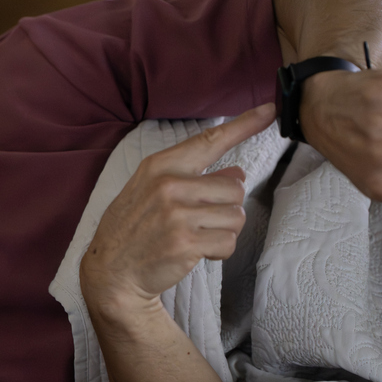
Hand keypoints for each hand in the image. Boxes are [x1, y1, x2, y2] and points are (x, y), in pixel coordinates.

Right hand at [80, 104, 276, 314]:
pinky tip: (199, 252)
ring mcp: (177, 215)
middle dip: (227, 207)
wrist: (112, 271)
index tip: (268, 110)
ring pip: (236, 216)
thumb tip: (237, 172)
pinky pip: (228, 242)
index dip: (243, 125)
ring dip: (224, 231)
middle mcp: (169, 186)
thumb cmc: (133, 228)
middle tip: (203, 220)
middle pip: (234, 187)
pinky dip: (220, 251)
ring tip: (198, 236)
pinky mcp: (186, 243)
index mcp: (160, 166)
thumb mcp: (151, 192)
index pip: (209, 141)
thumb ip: (192, 178)